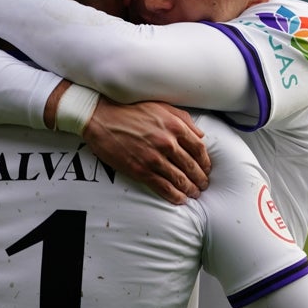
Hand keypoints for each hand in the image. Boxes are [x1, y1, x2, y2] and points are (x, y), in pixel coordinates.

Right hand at [83, 98, 210, 204]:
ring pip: (180, 179)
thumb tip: (201, 135)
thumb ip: (183, 119)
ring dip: (190, 189)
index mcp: (174, 126)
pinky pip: (163, 187)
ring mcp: (154, 158)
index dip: (205, 162)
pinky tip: (180, 200)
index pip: (199, 149)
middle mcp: (167, 143)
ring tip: (194, 194)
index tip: (206, 169)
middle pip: (192, 167)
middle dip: (200, 179)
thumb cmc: (131, 110)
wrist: (101, 119)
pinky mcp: (141, 170)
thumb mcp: (161, 107)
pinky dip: (174, 196)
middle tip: (203, 185)